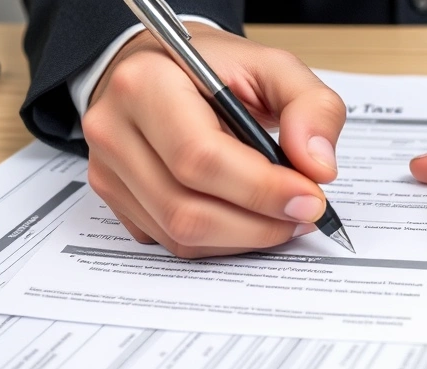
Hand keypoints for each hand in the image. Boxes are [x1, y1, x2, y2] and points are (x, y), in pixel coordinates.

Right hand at [83, 24, 345, 257]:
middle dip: (259, 224)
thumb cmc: (214, 69)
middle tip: (303, 214)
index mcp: (145, 84)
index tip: (309, 198)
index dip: (261, 189)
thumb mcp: (273, 67)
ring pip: (180, 235)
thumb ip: (310, 105)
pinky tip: (249, 219)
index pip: (200, 157)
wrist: (164, 71)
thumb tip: (318, 166)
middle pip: (187, 209)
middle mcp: (114, 130)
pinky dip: (221, 241)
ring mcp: (108, 171)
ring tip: (283, 217)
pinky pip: (172, 243)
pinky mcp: (116, 201)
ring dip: (244, 238)